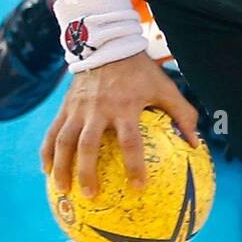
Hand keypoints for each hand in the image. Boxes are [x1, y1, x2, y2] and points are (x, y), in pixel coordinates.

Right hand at [40, 50, 200, 197]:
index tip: (138, 188)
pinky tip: (46, 170)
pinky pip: (52, 131)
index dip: (134, 165)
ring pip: (64, 141)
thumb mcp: (164, 87)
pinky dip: (46, 152)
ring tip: (63, 190)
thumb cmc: (140, 71)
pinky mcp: (65, 106)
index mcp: (124, 107)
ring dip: (61, 167)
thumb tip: (195, 142)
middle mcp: (98, 109)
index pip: (130, 142)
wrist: (107, 45)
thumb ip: (182, 113)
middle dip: (87, 172)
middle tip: (91, 196)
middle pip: (88, 146)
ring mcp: (78, 108)